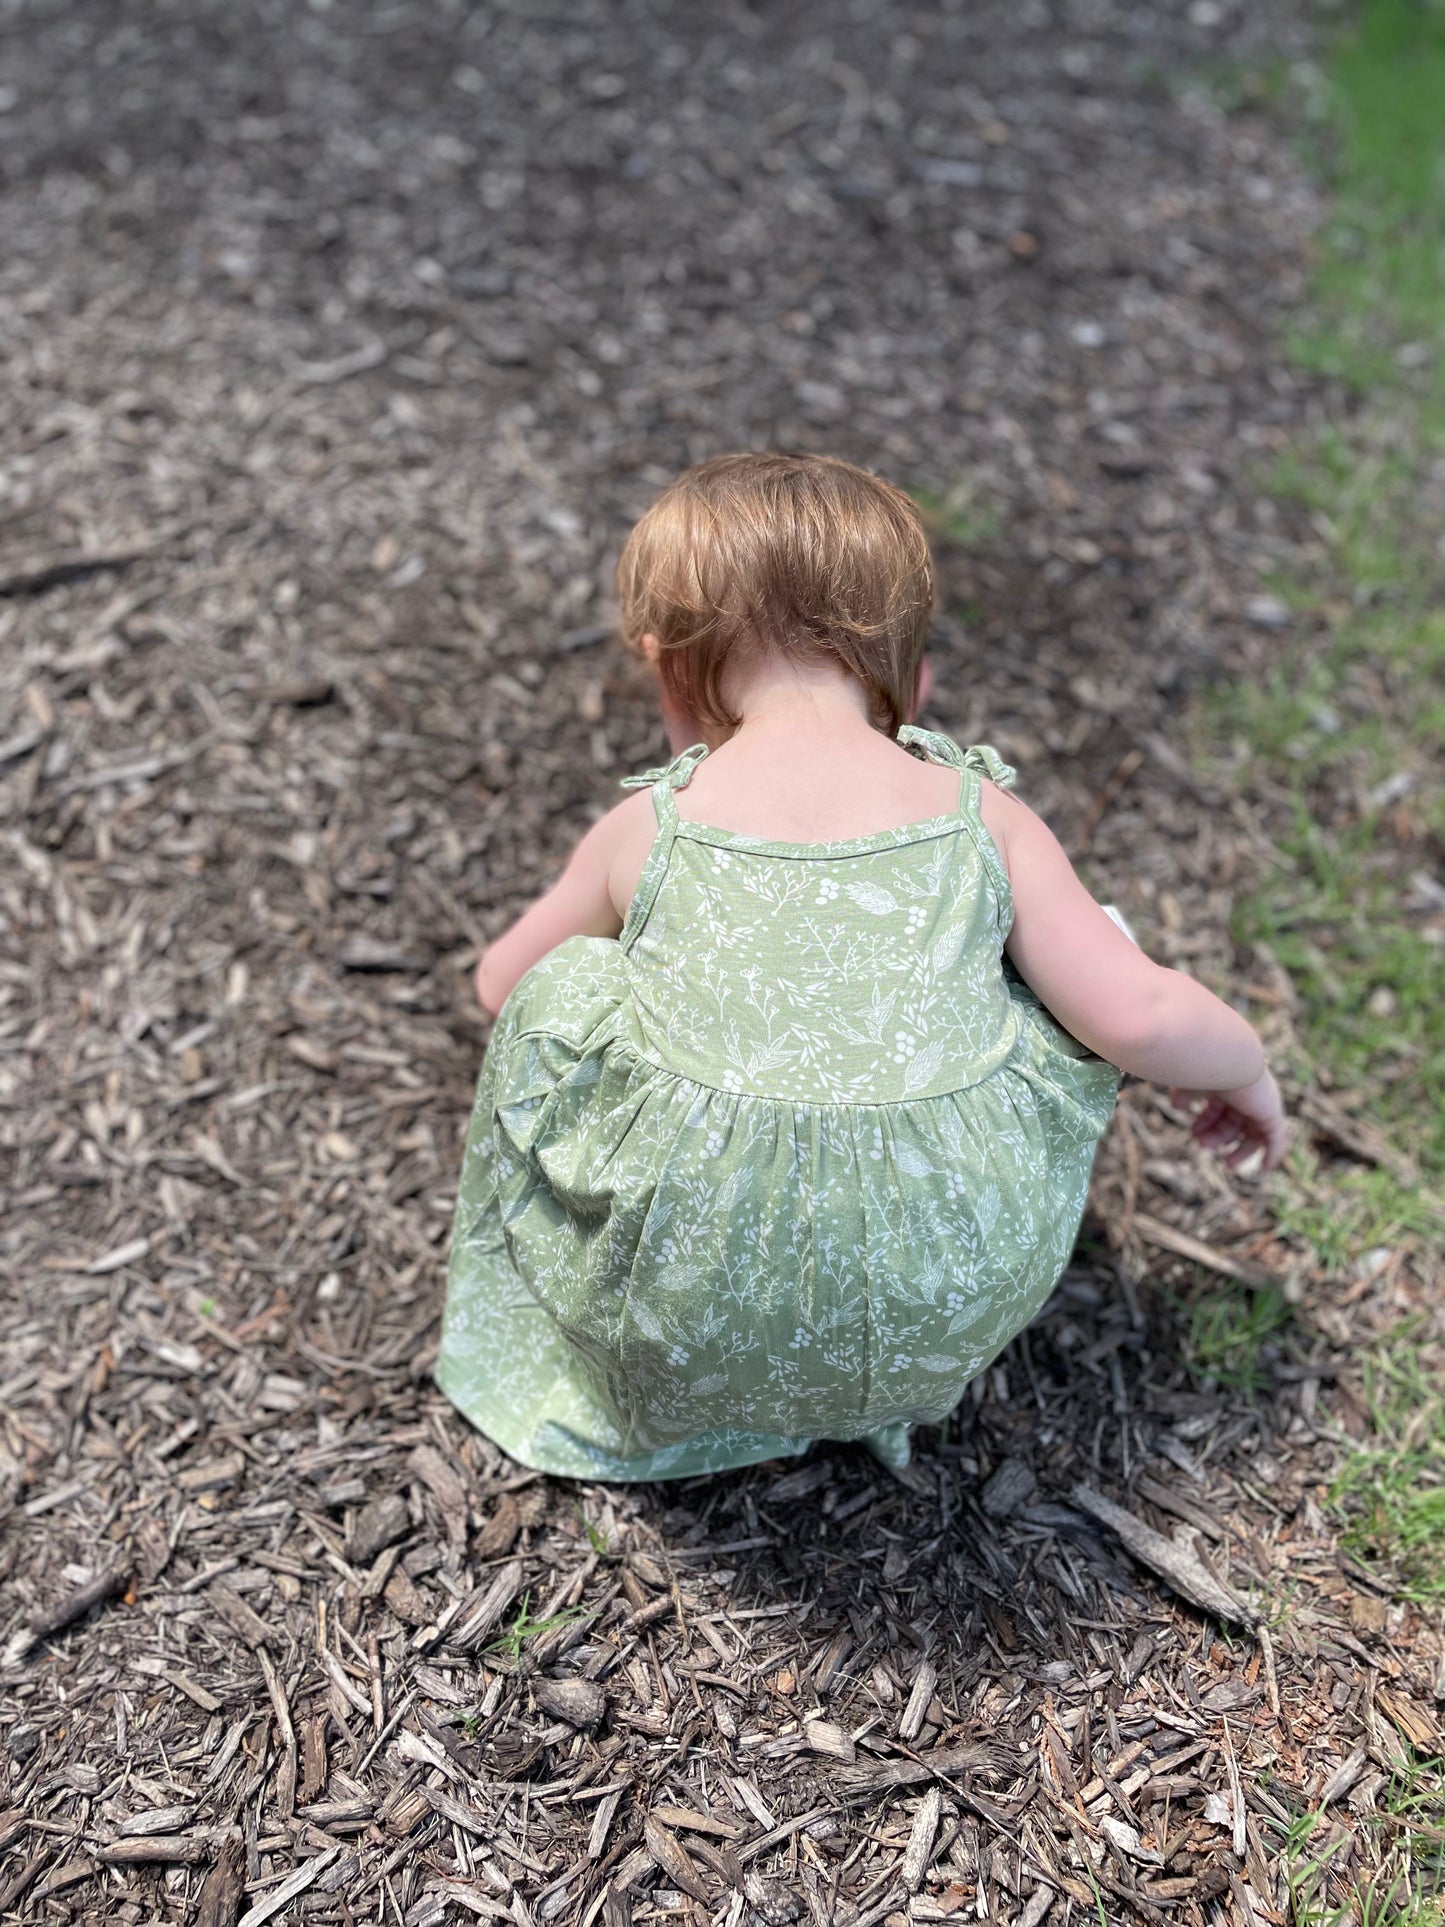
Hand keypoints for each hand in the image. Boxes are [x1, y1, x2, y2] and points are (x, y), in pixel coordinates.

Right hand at [1170, 1070, 1287, 1171]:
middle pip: (1235, 1124)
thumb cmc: (1205, 1068)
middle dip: (1218, 1137)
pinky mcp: (1271, 1113)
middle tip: (1204, 1145)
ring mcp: (1260, 1105)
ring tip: (1229, 1163)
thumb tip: (1176, 1105)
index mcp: (1227, 1087)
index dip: (1206, 1123)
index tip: (1194, 1131)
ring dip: (1242, 1151)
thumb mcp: (1190, 1084)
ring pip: (1254, 1134)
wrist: (1225, 1059)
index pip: (1219, 1110)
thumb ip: (1184, 1094)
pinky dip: (1273, 1153)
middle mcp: (1245, 1096)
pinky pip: (1277, 1138)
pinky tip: (1266, 1167)